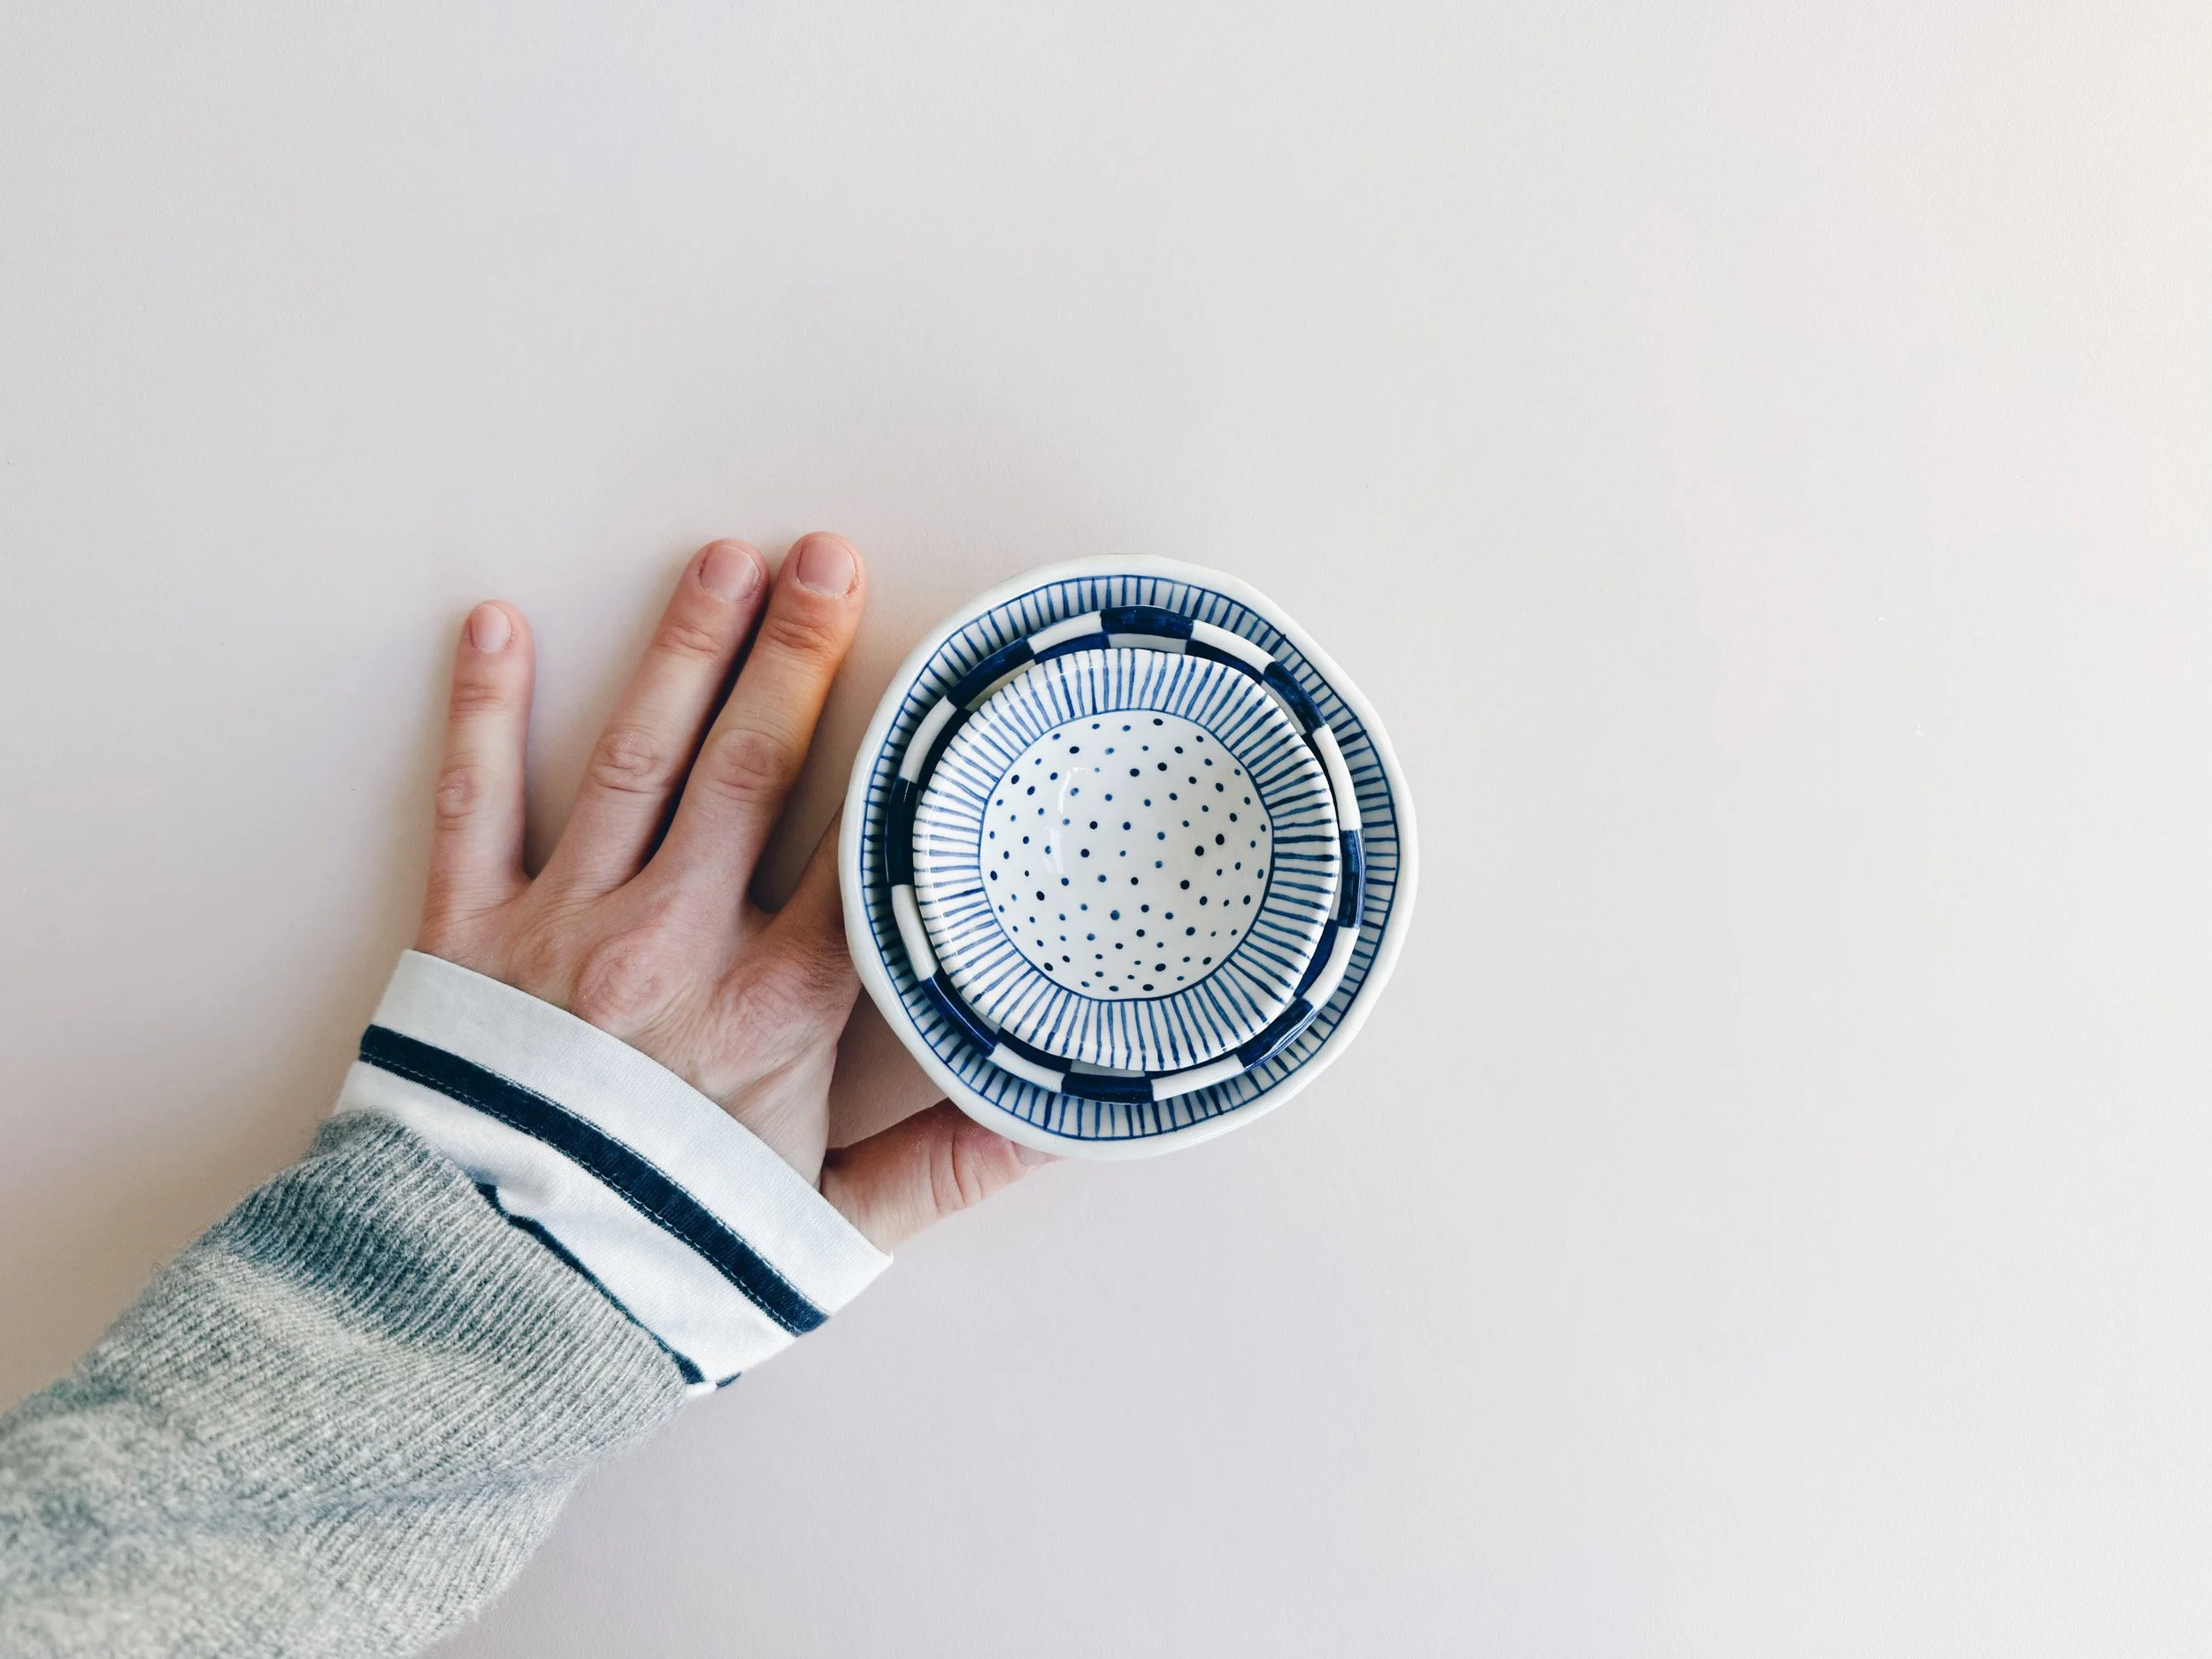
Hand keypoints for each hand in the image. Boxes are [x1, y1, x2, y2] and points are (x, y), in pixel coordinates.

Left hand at [414, 533, 1046, 1247]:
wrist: (494, 1302)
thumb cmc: (669, 1259)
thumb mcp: (829, 1226)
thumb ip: (944, 1167)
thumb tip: (1056, 1123)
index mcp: (780, 1002)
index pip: (855, 846)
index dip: (894, 754)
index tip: (932, 673)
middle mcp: (679, 939)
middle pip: (750, 766)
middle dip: (797, 652)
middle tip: (827, 555)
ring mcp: (568, 924)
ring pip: (637, 757)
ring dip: (682, 649)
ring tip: (722, 560)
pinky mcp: (465, 933)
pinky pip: (475, 802)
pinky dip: (483, 711)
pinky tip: (496, 624)